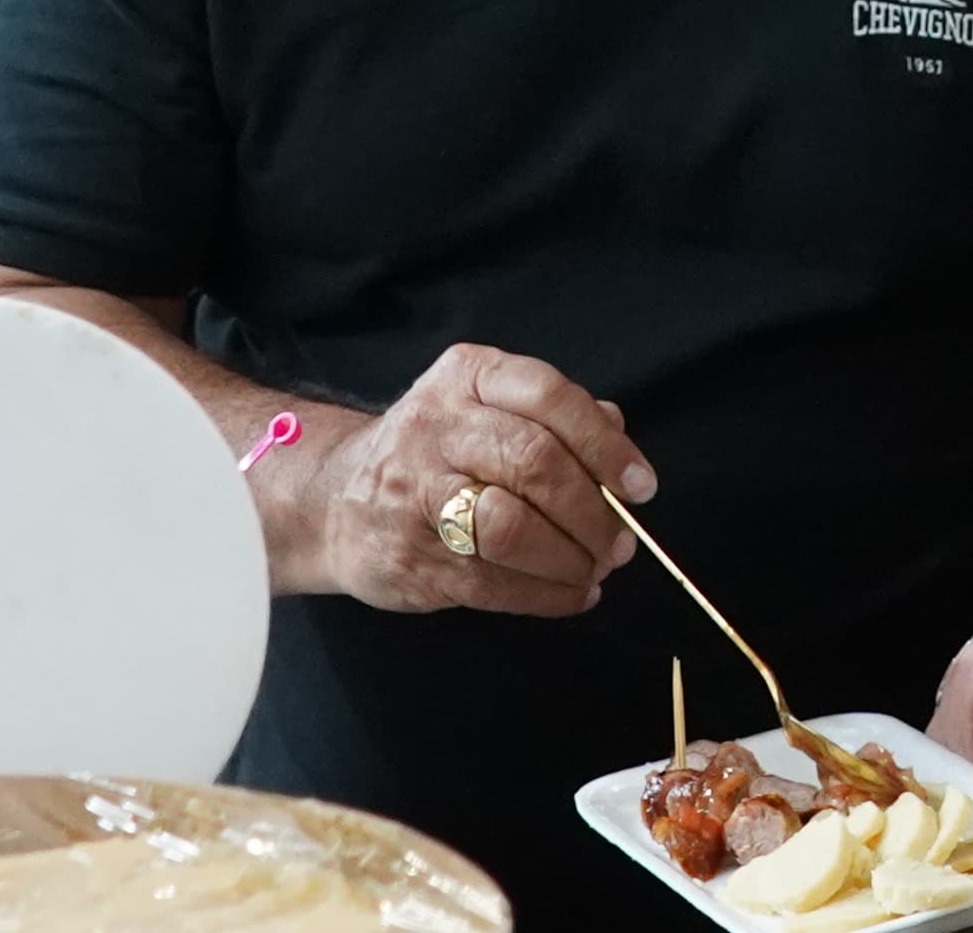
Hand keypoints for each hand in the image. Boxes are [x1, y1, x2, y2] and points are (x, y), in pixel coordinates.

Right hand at [278, 344, 654, 619]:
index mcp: (468, 377)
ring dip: (569, 558)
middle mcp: (438, 426)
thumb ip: (552, 416)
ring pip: (511, 528)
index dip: (604, 445)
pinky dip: (546, 595)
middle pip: (534, 463)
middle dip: (591, 511)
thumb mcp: (485, 407)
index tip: (640, 486)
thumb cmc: (433, 450)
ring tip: (595, 570)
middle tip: (619, 543)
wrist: (332, 500)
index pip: (550, 397)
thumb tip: (618, 432)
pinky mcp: (411, 557)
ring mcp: (417, 493)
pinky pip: (492, 583)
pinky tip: (571, 595)